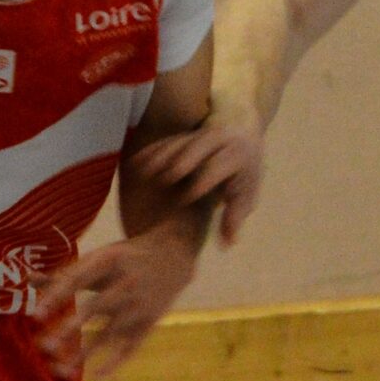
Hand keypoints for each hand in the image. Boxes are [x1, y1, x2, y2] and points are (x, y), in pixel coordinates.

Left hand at [34, 223, 200, 380]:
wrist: (173, 255)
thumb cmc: (124, 258)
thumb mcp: (98, 258)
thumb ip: (64, 273)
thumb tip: (27, 279)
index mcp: (109, 261)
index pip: (78, 281)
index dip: (57, 298)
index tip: (35, 316)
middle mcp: (126, 283)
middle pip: (95, 308)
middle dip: (70, 329)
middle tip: (43, 347)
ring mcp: (139, 304)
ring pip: (110, 333)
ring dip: (86, 353)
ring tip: (61, 372)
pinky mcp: (150, 321)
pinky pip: (131, 345)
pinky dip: (115, 362)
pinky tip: (96, 377)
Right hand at [127, 98, 265, 245]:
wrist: (243, 142)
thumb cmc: (242, 179)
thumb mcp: (244, 197)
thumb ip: (234, 219)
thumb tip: (227, 244)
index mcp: (236, 156)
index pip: (220, 167)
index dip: (204, 181)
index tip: (186, 198)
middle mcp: (219, 141)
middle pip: (200, 147)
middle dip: (184, 161)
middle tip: (167, 178)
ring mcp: (199, 135)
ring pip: (179, 142)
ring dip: (161, 156)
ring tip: (144, 172)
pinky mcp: (184, 135)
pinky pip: (166, 141)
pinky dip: (150, 152)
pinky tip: (135, 164)